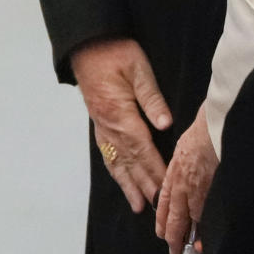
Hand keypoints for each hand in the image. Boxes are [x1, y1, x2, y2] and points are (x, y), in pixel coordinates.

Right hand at [72, 38, 171, 213]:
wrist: (88, 46)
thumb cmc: (116, 53)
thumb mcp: (139, 69)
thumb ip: (151, 98)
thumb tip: (166, 124)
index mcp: (120, 114)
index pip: (142, 148)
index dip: (154, 170)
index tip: (165, 188)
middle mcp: (108, 126)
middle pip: (129, 161)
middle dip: (144, 185)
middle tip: (156, 207)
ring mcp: (101, 126)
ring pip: (116, 161)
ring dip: (128, 184)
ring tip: (138, 205)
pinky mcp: (98, 123)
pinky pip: (106, 153)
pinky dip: (115, 170)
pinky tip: (121, 179)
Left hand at [156, 104, 218, 253]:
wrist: (217, 120)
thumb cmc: (206, 125)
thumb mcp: (187, 141)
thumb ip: (185, 159)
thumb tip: (189, 166)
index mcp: (175, 168)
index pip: (164, 199)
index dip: (162, 218)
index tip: (162, 231)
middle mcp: (182, 181)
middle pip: (174, 215)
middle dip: (172, 235)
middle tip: (173, 251)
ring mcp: (196, 187)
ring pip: (188, 217)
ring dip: (187, 235)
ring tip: (190, 250)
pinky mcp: (210, 188)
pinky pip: (204, 213)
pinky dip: (204, 228)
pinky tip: (204, 239)